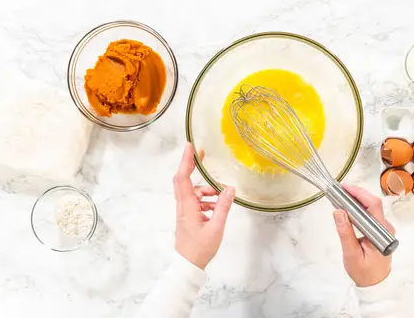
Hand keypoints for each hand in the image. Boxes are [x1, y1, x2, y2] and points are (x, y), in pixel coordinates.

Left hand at [173, 142, 234, 269]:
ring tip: (220, 195)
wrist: (187, 266)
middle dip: (191, 165)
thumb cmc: (200, 249)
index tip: (190, 146)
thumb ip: (223, 207)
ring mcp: (184, 212)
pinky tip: (217, 208)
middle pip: (183, 180)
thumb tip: (230, 188)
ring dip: (205, 189)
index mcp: (187, 206)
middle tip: (202, 154)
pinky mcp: (188, 218)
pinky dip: (206, 200)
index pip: (183, 178)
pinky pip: (196, 202)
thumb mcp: (216, 228)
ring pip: (192, 192)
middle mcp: (183, 206)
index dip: (186, 161)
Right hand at [333, 185, 395, 286]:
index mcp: (381, 232)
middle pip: (372, 203)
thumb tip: (339, 211)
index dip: (359, 193)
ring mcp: (384, 229)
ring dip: (356, 201)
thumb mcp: (351, 254)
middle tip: (339, 191)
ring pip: (371, 208)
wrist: (375, 285)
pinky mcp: (379, 232)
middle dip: (356, 194)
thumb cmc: (364, 272)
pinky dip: (358, 209)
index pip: (373, 205)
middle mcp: (386, 228)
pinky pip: (370, 215)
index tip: (344, 188)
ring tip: (340, 198)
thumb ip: (345, 232)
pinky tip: (347, 209)